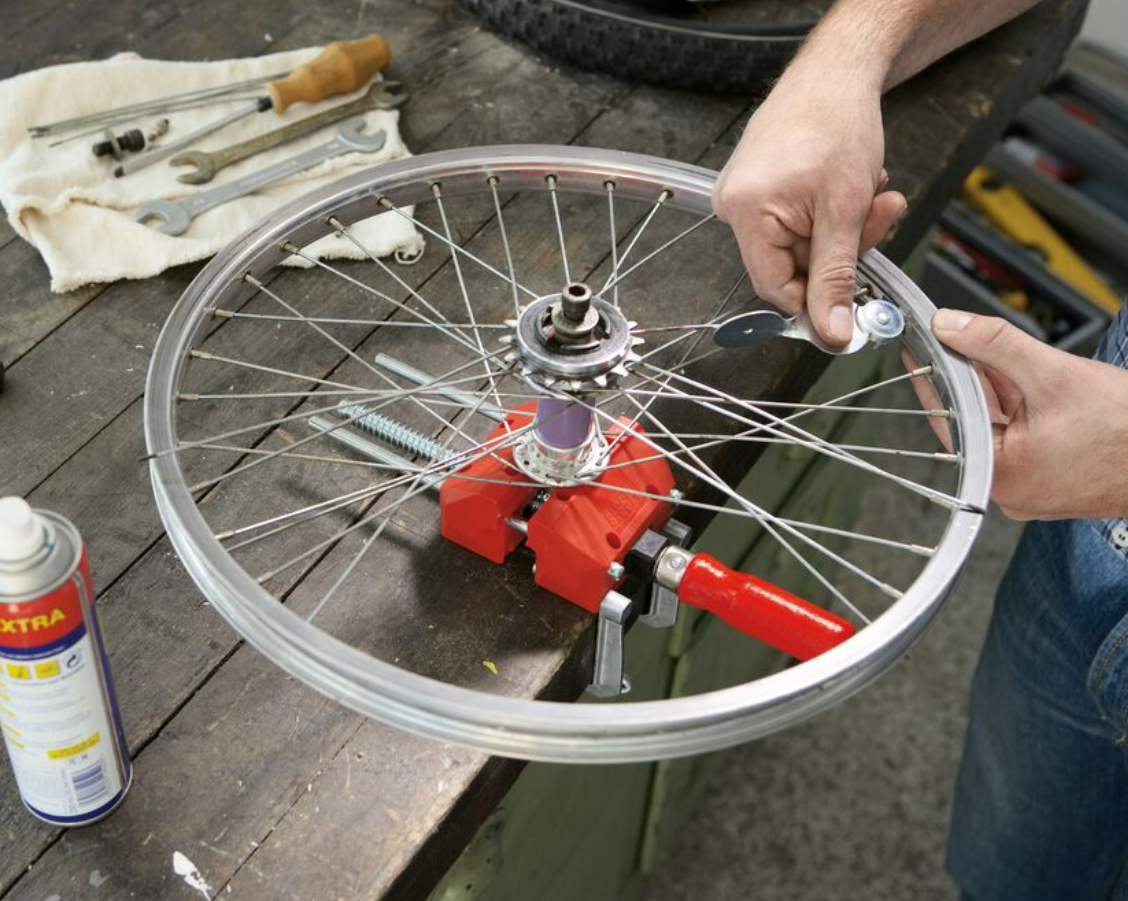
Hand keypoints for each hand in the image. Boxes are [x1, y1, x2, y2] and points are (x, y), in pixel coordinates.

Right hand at [713, 65, 905, 344]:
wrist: (835, 72)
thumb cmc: (837, 121)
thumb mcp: (845, 210)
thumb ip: (836, 278)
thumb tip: (832, 332)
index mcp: (746, 213)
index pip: (775, 287)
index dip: (816, 300)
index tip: (850, 308)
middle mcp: (734, 206)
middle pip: (791, 264)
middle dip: (842, 247)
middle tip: (878, 217)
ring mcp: (744, 195)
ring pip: (801, 243)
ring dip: (843, 227)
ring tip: (871, 192)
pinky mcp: (759, 187)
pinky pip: (797, 222)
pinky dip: (830, 213)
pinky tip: (849, 186)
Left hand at [911, 309, 1127, 520]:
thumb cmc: (1127, 432)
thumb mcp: (1054, 374)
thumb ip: (995, 346)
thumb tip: (951, 326)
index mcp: (999, 473)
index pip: (950, 415)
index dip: (934, 376)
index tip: (919, 350)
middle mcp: (1008, 489)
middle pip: (973, 420)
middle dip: (972, 378)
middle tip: (960, 341)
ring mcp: (1029, 488)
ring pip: (999, 426)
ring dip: (999, 389)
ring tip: (1008, 359)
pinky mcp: (1048, 481)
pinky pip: (1021, 438)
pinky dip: (1021, 408)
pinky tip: (1027, 381)